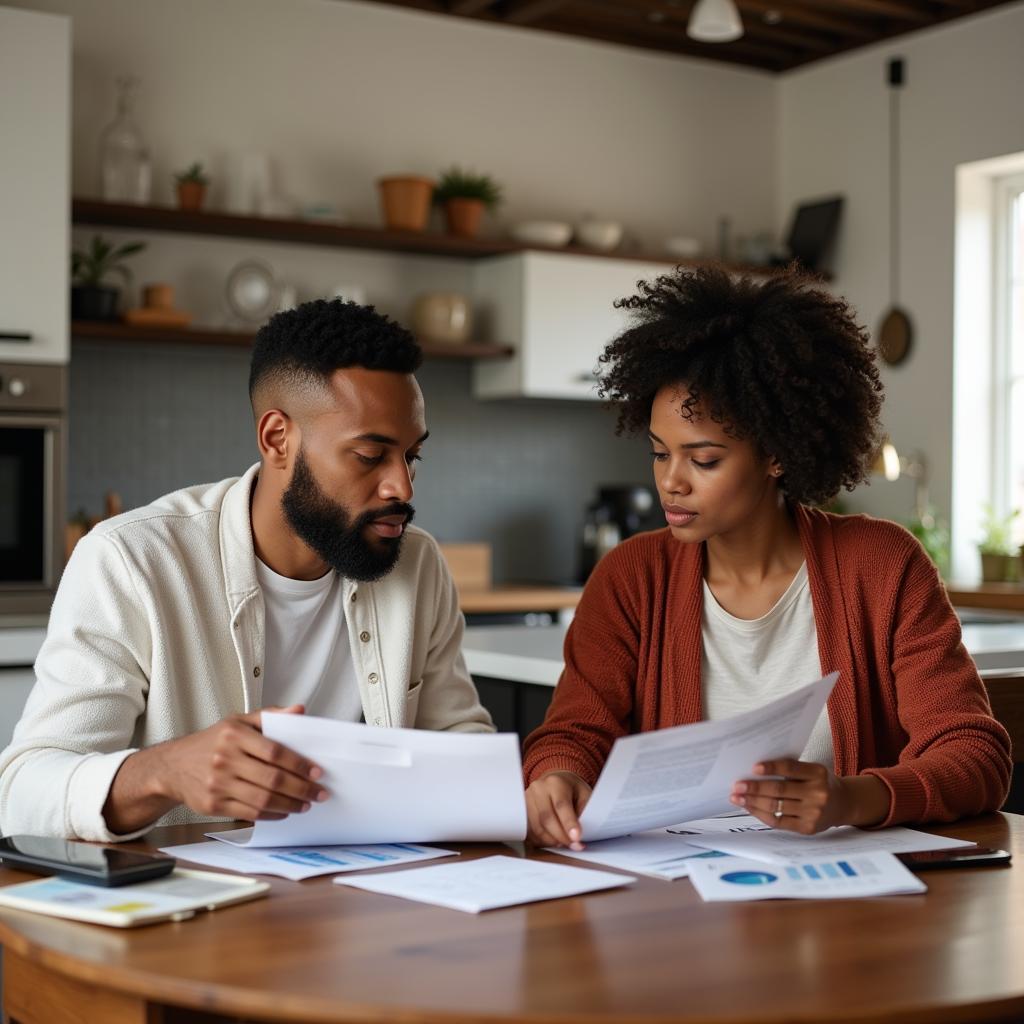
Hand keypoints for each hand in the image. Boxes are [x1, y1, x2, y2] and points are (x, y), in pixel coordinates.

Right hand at [155, 704, 328, 821]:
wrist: (172, 767)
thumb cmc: (210, 742)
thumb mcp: (237, 721)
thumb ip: (270, 716)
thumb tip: (299, 711)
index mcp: (234, 735)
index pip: (275, 751)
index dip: (299, 764)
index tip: (317, 771)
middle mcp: (225, 759)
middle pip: (272, 779)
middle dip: (301, 788)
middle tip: (318, 793)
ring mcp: (218, 784)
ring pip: (263, 799)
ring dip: (290, 804)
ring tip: (306, 804)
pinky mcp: (213, 805)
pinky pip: (249, 813)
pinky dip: (271, 814)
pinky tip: (284, 811)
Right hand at [525, 770, 591, 849]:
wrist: (556, 782)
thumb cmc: (572, 790)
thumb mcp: (584, 794)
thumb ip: (583, 812)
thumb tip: (578, 835)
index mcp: (556, 783)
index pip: (561, 805)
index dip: (569, 823)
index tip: (577, 838)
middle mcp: (538, 789)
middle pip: (547, 818)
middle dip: (561, 836)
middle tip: (574, 845)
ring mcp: (527, 800)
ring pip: (537, 827)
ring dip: (552, 841)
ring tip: (565, 844)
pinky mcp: (522, 811)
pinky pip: (530, 831)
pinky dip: (542, 841)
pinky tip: (553, 841)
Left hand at [729, 758, 852, 834]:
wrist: (843, 804)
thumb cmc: (819, 783)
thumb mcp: (812, 771)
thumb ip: (790, 769)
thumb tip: (754, 771)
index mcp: (818, 773)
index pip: (790, 768)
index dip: (771, 768)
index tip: (753, 768)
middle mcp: (818, 793)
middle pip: (780, 790)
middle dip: (755, 788)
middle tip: (737, 785)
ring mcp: (813, 813)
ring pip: (776, 807)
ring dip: (753, 802)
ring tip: (737, 798)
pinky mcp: (807, 828)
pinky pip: (779, 822)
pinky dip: (761, 814)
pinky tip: (750, 808)